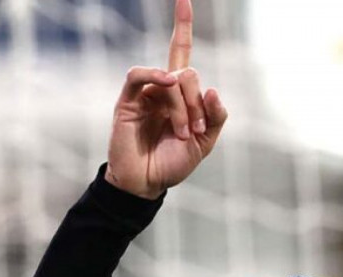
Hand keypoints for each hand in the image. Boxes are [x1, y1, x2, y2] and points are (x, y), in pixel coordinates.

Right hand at [105, 0, 227, 198]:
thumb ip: (215, 117)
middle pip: (188, 73)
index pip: (181, 53)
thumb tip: (212, 89)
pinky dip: (156, 75)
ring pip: (171, 79)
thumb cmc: (173, 163)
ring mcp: (144, 93)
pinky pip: (140, 74)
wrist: (147, 184)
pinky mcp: (127, 100)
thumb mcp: (205, 142)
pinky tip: (167, 81)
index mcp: (180, 95)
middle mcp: (162, 88)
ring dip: (183, 107)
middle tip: (194, 131)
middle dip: (197, 103)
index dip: (182, 26)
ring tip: (182, 133)